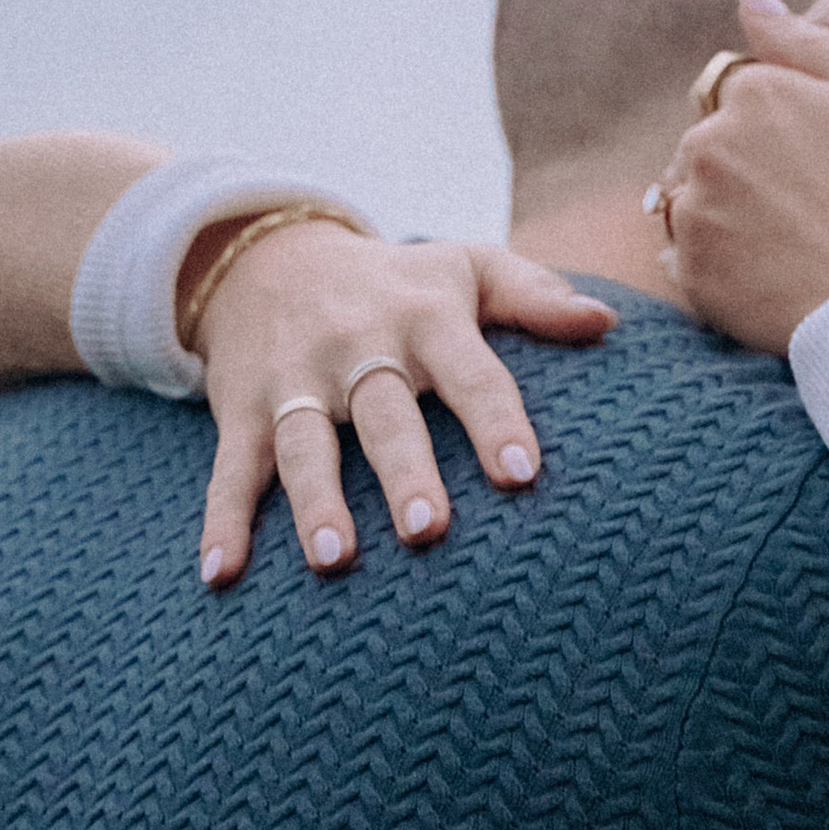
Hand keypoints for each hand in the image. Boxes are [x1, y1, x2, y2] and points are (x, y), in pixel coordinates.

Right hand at [191, 225, 612, 584]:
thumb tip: (606, 321)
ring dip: (315, 501)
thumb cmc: (396, 282)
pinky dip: (222, 521)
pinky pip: (230, 468)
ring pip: (305, 444)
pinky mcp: (241, 410)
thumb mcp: (465, 268)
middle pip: (383, 414)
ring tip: (335, 560)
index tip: (522, 473)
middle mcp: (358, 348)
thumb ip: (536, 296)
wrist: (267, 255)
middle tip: (429, 530)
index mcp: (425, 317)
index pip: (469, 370)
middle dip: (404, 470)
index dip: (495, 418)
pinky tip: (221, 574)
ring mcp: (294, 380)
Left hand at [660, 0, 828, 353]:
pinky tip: (768, 277)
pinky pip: (685, 257)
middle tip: (812, 213)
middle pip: (708, 145)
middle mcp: (709, 141)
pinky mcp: (687, 270)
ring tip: (788, 246)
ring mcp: (693, 207)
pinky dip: (717, 265)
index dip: (783, 131)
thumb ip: (805, 41)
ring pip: (691, 198)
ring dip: (724, 215)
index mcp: (756, 91)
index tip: (823, 169)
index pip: (740, 95)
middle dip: (746, 169)